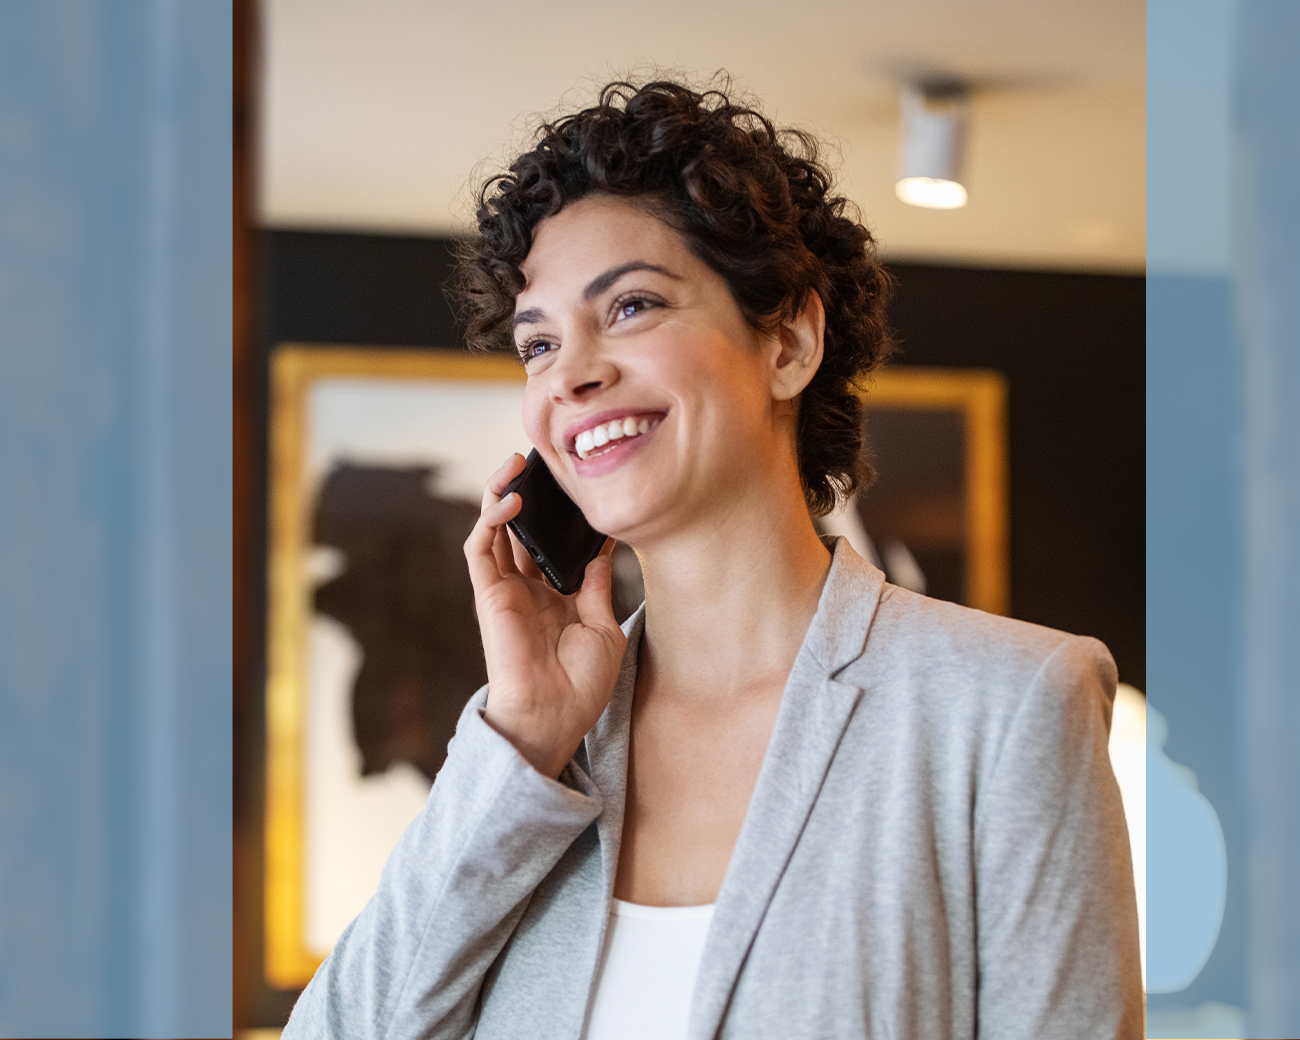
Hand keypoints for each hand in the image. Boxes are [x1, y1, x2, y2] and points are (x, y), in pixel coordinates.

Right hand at [463, 453, 627, 778]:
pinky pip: (481, 549)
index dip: (563, 516)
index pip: (555, 544)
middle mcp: (528, 589)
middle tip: (542, 463)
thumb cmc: (581, 685)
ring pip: (494, 530)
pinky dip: (490, 520)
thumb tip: (605, 549)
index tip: (582, 487)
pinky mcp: (488, 594)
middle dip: (529, 495)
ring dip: (500, 494)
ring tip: (516, 464)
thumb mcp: (603, 629)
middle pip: (522, 530)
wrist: (554, 717)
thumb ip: (598, 586)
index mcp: (556, 598)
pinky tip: (512, 499)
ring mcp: (505, 590)